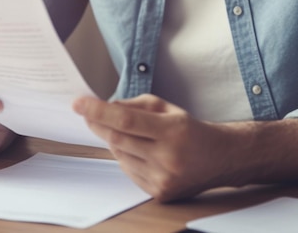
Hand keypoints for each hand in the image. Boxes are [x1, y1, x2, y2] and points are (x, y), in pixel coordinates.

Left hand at [73, 94, 239, 201]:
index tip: (79, 103)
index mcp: (172, 131)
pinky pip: (128, 171)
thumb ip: (136, 105)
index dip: (99, 111)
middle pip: (118, 140)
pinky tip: (136, 150)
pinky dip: (124, 157)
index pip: (126, 120)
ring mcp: (162, 179)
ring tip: (123, 131)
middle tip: (86, 113)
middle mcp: (167, 157)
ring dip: (113, 141)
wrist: (218, 159)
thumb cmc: (191, 130)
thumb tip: (107, 107)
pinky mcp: (159, 193)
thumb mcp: (168, 108)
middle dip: (98, 124)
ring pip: (120, 156)